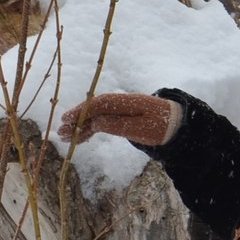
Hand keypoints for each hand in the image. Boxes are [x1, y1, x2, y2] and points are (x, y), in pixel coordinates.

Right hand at [58, 92, 180, 146]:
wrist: (177, 124)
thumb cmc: (161, 126)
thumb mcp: (141, 129)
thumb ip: (118, 125)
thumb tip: (96, 122)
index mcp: (127, 102)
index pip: (99, 104)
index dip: (81, 111)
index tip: (66, 120)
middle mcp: (121, 103)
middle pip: (94, 109)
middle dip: (77, 120)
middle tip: (61, 132)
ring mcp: (120, 109)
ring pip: (96, 116)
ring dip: (81, 126)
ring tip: (66, 137)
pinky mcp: (121, 117)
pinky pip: (103, 121)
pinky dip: (91, 129)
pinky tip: (81, 138)